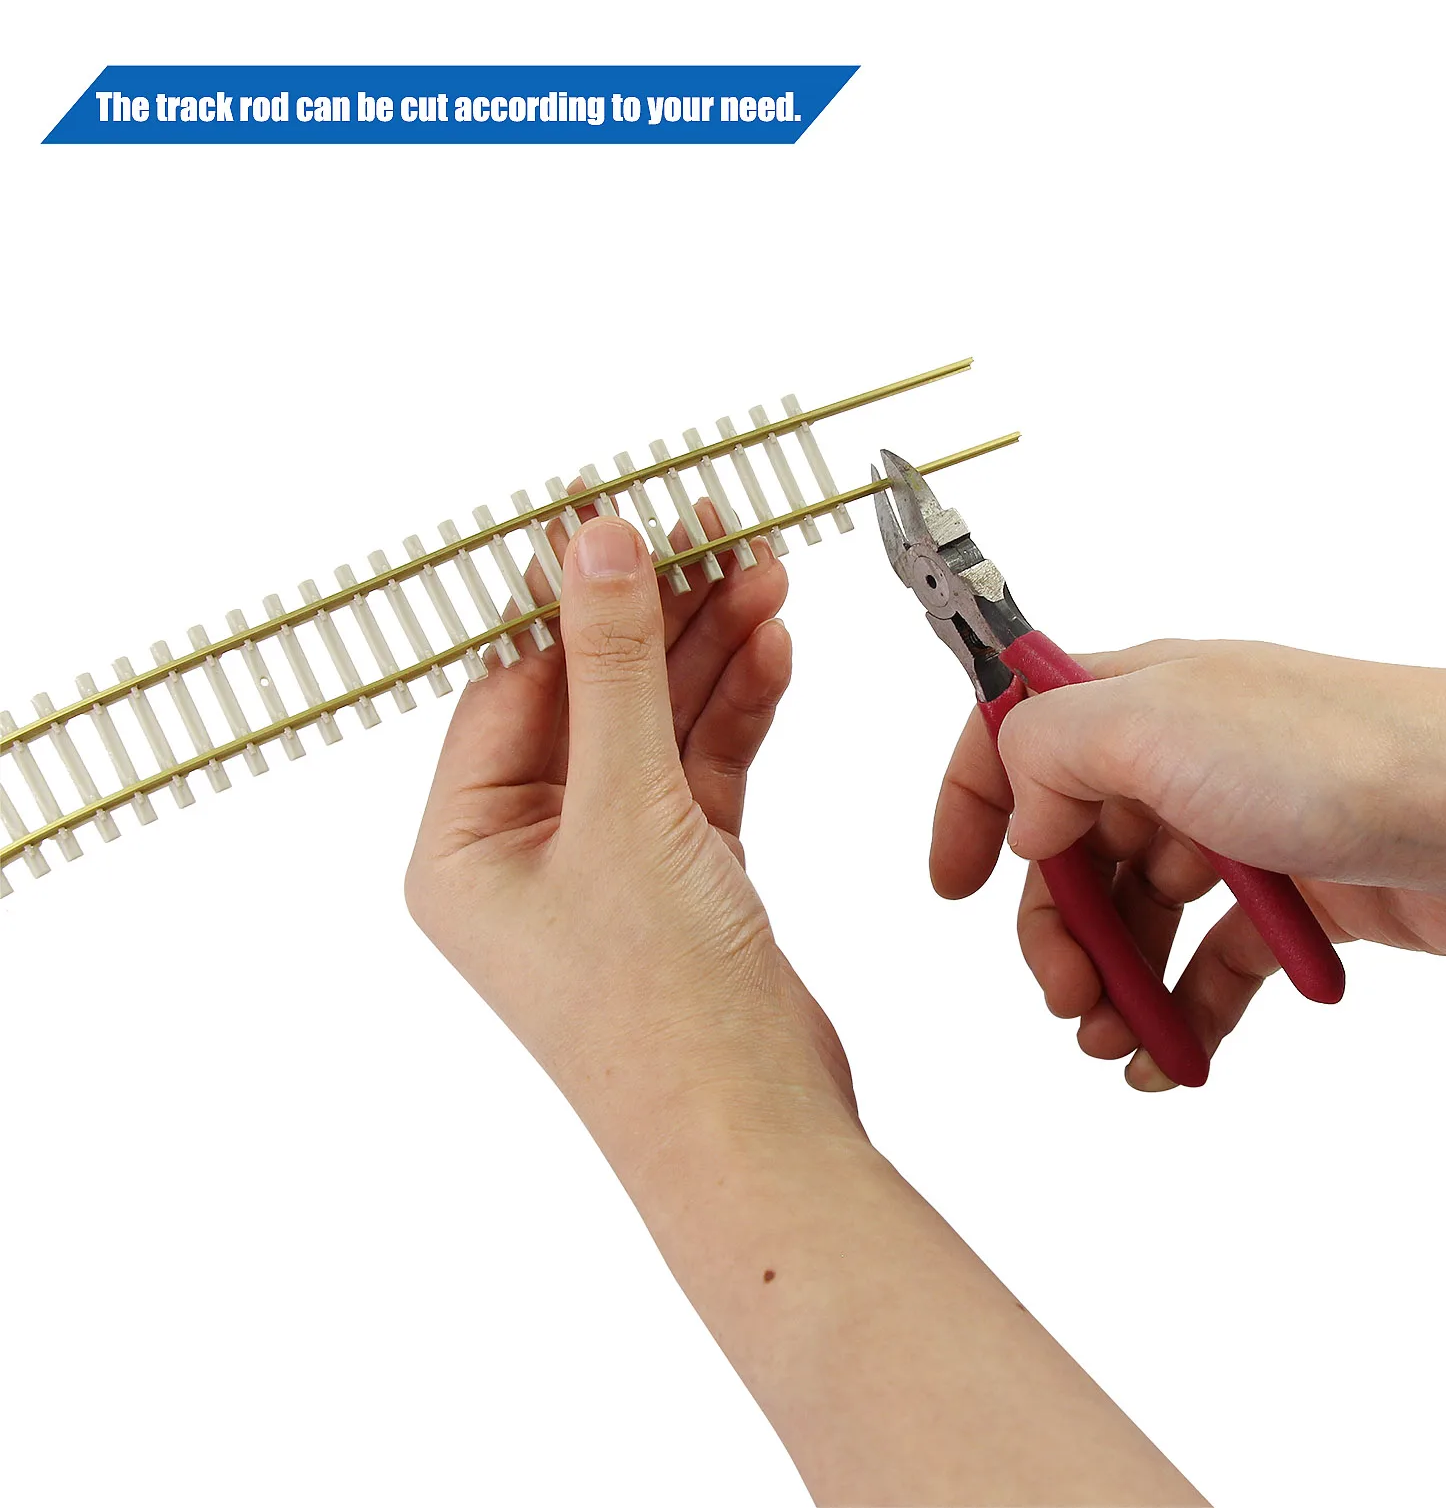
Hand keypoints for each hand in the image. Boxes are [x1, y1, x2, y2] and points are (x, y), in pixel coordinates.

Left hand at [406, 525, 1203, 1505]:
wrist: (757, 1136)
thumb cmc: (662, 1013)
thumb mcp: (627, 811)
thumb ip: (615, 668)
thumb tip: (596, 544)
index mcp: (465, 846)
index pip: (511, 684)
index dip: (570, 598)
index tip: (624, 516)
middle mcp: (526, 853)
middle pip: (591, 695)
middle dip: (658, 616)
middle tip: (717, 531)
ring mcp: (608, 865)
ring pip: (656, 726)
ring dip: (710, 653)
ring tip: (764, 574)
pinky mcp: (682, 879)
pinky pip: (701, 770)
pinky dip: (736, 712)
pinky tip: (772, 651)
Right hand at [931, 640, 1445, 1089]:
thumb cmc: (1339, 754)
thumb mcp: (1149, 723)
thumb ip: (1046, 754)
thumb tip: (1026, 817)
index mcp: (1133, 699)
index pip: (1015, 735)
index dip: (971, 805)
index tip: (952, 885)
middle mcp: (1175, 758)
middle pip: (1071, 849)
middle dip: (1054, 930)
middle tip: (1066, 995)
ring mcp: (1235, 828)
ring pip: (1139, 916)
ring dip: (1114, 982)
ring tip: (1115, 1041)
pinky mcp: (1291, 896)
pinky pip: (1209, 961)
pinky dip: (1183, 1009)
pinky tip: (1173, 1056)